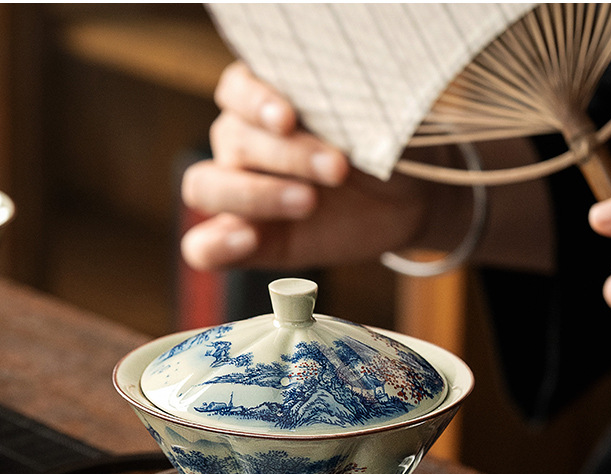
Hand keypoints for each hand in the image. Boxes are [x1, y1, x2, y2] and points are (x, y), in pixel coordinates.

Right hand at [180, 62, 430, 270]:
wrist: (407, 197)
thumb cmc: (387, 144)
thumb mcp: (375, 116)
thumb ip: (342, 104)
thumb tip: (330, 96)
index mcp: (267, 99)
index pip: (236, 89)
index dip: (255, 102)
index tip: (290, 119)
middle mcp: (243, 142)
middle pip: (231, 140)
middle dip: (286, 156)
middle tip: (337, 170)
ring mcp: (240, 193)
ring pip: (206, 186)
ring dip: (254, 195)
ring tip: (307, 203)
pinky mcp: (249, 242)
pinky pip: (203, 247)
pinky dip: (214, 245)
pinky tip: (246, 240)